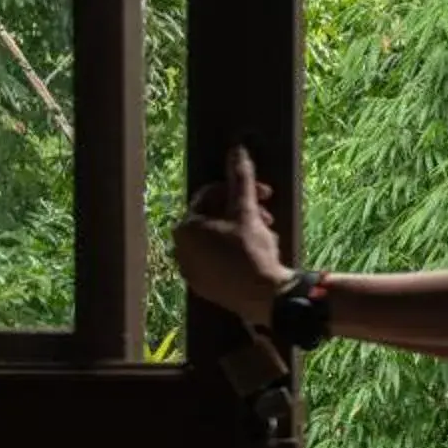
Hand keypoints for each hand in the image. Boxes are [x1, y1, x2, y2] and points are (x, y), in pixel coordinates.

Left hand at [172, 145, 288, 326]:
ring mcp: (191, 271)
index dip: (239, 190)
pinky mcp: (204, 287)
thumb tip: (237, 148)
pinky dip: (234, 251)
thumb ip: (240, 178)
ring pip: (216, 239)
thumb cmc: (252, 251)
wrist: (264, 298)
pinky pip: (217, 260)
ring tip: (265, 234)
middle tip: (267, 214)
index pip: (210, 196)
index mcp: (185, 228)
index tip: (263, 193)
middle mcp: (180, 250)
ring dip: (240, 230)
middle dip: (241, 212)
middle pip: (213, 218)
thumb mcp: (247, 211)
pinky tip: (255, 254)